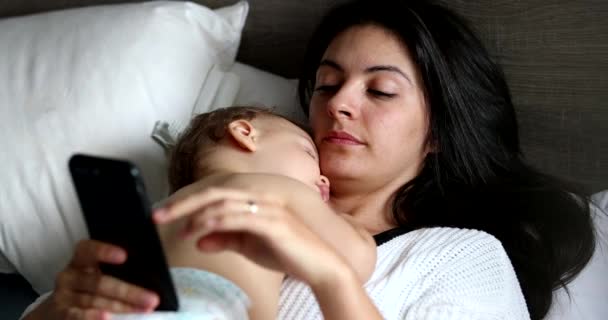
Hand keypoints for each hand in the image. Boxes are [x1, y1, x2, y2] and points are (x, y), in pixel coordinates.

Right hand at [27, 240, 158, 319]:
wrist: (62, 310)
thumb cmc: (92, 286)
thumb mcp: (100, 272)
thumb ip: (121, 266)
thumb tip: (152, 248)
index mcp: (80, 260)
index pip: (88, 250)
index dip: (104, 251)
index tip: (124, 256)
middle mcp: (69, 276)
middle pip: (99, 282)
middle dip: (128, 292)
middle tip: (152, 299)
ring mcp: (63, 296)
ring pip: (95, 302)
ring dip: (122, 308)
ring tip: (143, 310)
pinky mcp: (62, 313)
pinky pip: (78, 315)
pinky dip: (93, 317)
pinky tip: (107, 317)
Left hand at [154, 186, 349, 286]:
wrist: (319, 266)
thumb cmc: (286, 252)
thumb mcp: (248, 245)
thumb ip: (225, 238)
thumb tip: (199, 238)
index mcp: (252, 200)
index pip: (213, 193)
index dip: (187, 201)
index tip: (162, 213)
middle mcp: (259, 198)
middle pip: (213, 192)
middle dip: (183, 203)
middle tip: (157, 215)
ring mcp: (267, 208)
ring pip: (224, 202)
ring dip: (197, 215)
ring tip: (177, 228)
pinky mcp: (274, 223)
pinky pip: (239, 217)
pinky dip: (215, 221)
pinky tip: (199, 229)